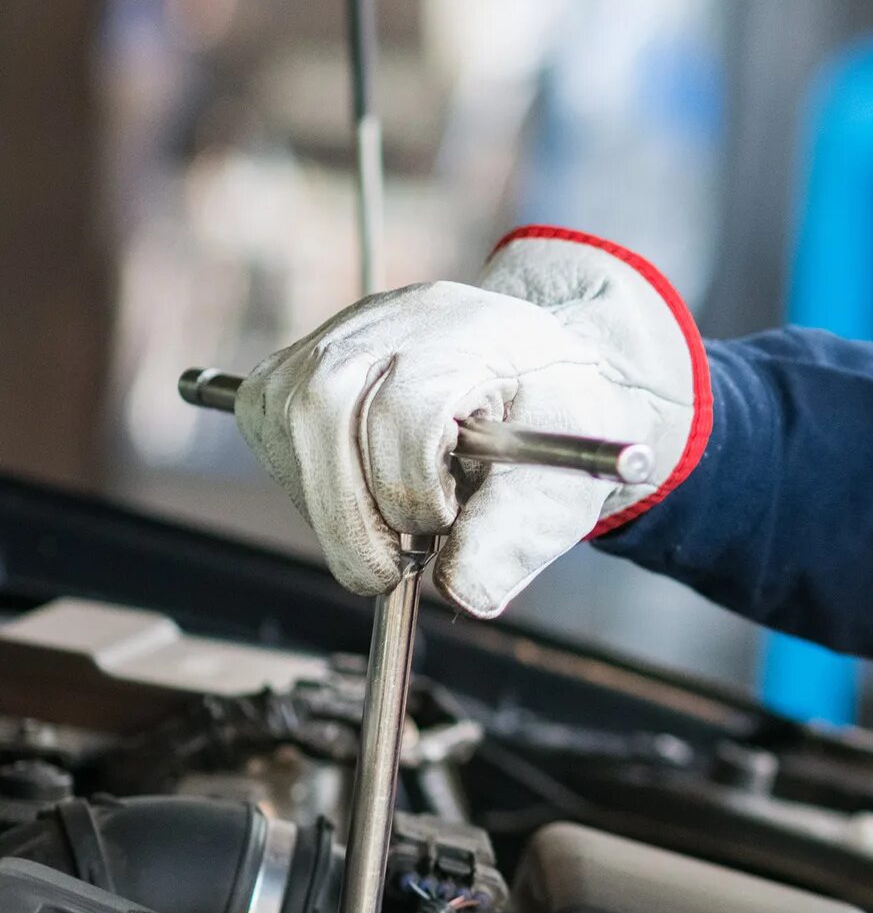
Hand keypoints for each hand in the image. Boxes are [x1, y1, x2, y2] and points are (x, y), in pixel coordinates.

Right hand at [237, 229, 704, 616]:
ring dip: (327, 501)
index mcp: (472, 333)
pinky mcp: (294, 365)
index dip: (416, 488)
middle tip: (388, 569)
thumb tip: (460, 592)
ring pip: (284, 420)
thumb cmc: (550, 425)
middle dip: (347, 512)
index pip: (407, 409)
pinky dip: (304, 481)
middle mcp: (394, 320)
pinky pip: (268, 427)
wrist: (531, 371)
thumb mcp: (565, 480)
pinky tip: (357, 492)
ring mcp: (336, 334)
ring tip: (389, 520)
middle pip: (321, 407)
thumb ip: (518, 537)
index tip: (441, 526)